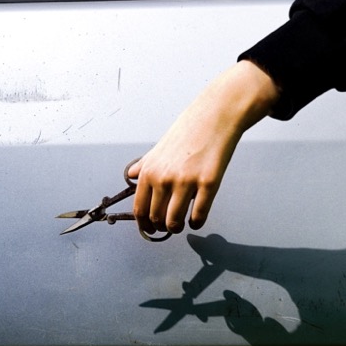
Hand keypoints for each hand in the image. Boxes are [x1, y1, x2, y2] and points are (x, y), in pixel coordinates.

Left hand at [130, 61, 278, 234]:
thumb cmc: (187, 131)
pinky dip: (196, 223)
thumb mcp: (158, 148)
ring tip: (181, 224)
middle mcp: (164, 178)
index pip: (140, 209)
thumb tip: (131, 176)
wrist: (214, 117)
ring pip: (175, 222)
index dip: (144, 224)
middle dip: (162, 227)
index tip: (150, 228)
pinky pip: (199, 215)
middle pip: (157, 218)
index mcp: (150, 171)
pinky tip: (196, 220)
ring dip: (177, 228)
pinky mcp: (209, 184)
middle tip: (168, 226)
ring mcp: (186, 182)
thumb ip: (144, 165)